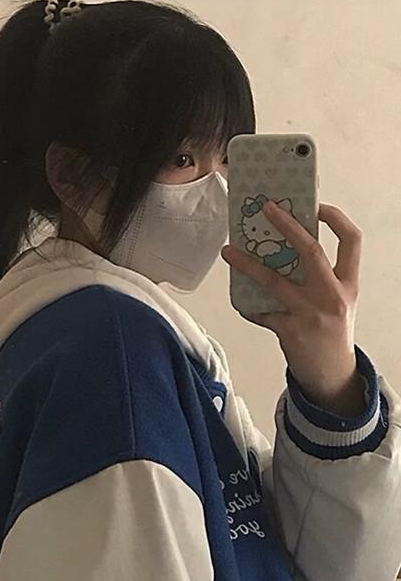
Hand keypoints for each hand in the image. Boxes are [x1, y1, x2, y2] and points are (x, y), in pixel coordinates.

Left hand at [220, 201, 364, 413]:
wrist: (332, 375)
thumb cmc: (331, 331)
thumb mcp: (336, 301)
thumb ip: (318, 278)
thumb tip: (281, 249)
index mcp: (348, 284)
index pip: (351, 241)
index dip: (336, 219)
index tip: (316, 205)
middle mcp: (333, 296)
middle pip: (311, 251)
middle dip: (288, 226)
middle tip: (266, 208)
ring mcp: (311, 314)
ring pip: (274, 280)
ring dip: (247, 264)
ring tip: (228, 251)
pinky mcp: (290, 330)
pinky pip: (260, 311)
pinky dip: (247, 305)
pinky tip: (240, 300)